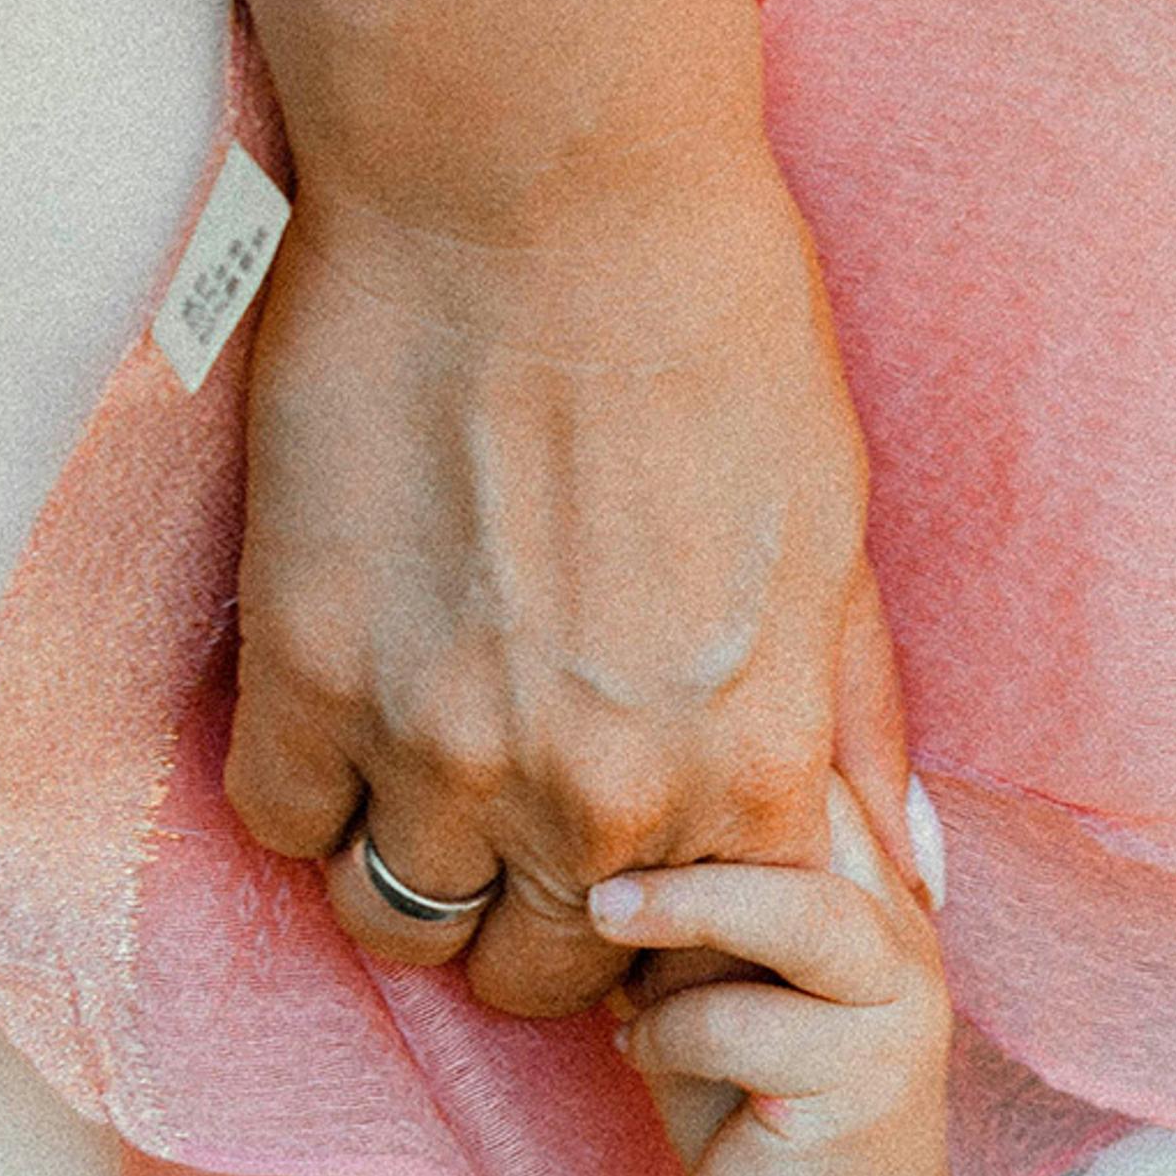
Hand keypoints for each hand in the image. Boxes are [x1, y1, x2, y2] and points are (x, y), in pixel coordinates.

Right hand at [222, 158, 912, 1017]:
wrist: (547, 197)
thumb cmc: (721, 332)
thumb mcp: (837, 538)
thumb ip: (846, 715)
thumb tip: (891, 849)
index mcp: (748, 764)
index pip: (705, 956)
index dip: (672, 931)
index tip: (646, 880)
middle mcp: (602, 792)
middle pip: (541, 978)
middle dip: (538, 926)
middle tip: (529, 833)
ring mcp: (445, 744)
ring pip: (400, 924)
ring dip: (419, 874)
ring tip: (435, 779)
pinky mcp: (309, 672)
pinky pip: (284, 820)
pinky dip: (312, 792)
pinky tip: (351, 712)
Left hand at [598, 783, 956, 1175]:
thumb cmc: (752, 1108)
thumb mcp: (723, 983)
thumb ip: (703, 908)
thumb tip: (599, 820)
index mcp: (876, 897)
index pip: (827, 775)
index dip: (743, 745)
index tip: (634, 747)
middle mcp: (906, 943)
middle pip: (828, 821)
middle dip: (704, 815)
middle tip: (598, 831)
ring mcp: (894, 1017)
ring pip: (801, 915)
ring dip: (685, 910)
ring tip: (605, 919)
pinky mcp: (858, 1092)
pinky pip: (743, 1027)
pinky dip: (668, 1031)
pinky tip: (638, 1050)